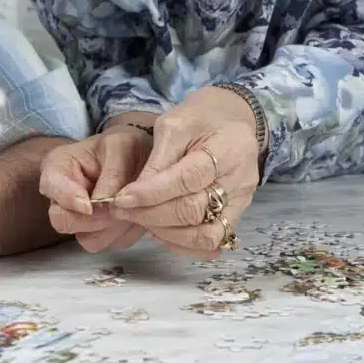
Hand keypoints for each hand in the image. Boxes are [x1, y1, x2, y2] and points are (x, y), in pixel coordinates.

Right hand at [38, 126, 151, 252]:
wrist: (143, 158)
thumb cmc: (126, 146)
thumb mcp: (122, 147)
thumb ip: (113, 173)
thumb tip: (104, 204)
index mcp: (58, 167)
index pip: (50, 186)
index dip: (67, 199)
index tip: (88, 206)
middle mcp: (63, 198)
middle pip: (63, 221)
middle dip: (94, 218)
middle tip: (119, 206)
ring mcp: (81, 220)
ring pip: (89, 239)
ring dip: (114, 227)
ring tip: (133, 205)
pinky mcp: (101, 234)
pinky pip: (111, 243)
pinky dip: (127, 232)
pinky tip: (136, 213)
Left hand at [110, 87, 258, 258]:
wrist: (231, 119)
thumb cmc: (200, 118)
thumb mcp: (174, 124)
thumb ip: (157, 160)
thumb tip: (132, 196)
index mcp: (226, 148)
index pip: (187, 179)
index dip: (151, 193)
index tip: (121, 198)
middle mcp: (240, 179)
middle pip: (194, 210)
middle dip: (152, 214)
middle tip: (123, 211)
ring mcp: (242, 201)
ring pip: (206, 235)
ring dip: (167, 234)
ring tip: (142, 220)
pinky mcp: (238, 215)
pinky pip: (213, 243)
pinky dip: (185, 244)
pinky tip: (162, 231)